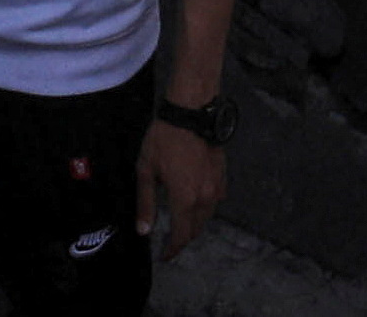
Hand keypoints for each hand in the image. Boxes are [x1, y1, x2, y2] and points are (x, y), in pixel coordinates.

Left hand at [140, 116, 227, 257]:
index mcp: (184, 199)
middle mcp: (204, 198)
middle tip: (170, 240)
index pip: (181, 236)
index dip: (172, 250)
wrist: (191, 111)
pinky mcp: (222, 174)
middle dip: (183, 238)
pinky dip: (205, 207)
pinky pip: (216, 200)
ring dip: (195, 223)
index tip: (164, 256)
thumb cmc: (164, 139)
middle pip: (196, 229)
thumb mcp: (146, 171)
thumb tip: (144, 231)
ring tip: (181, 221)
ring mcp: (216, 186)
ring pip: (208, 216)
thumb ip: (146, 203)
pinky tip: (196, 200)